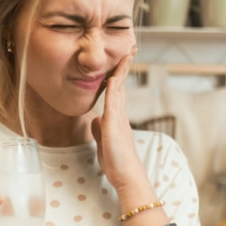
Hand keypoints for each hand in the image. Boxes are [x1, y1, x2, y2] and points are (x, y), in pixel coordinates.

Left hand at [91, 46, 142, 189]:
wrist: (127, 177)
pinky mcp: (113, 126)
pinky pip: (113, 102)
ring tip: (126, 53)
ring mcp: (117, 119)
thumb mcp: (103, 142)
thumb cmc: (117, 163)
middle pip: (120, 84)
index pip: (116, 91)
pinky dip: (113, 88)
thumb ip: (99, 129)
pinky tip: (112, 76)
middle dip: (124, 65)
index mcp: (116, 118)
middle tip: (129, 48)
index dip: (118, 74)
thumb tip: (95, 119)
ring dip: (121, 71)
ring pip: (118, 89)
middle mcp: (119, 115)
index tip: (121, 59)